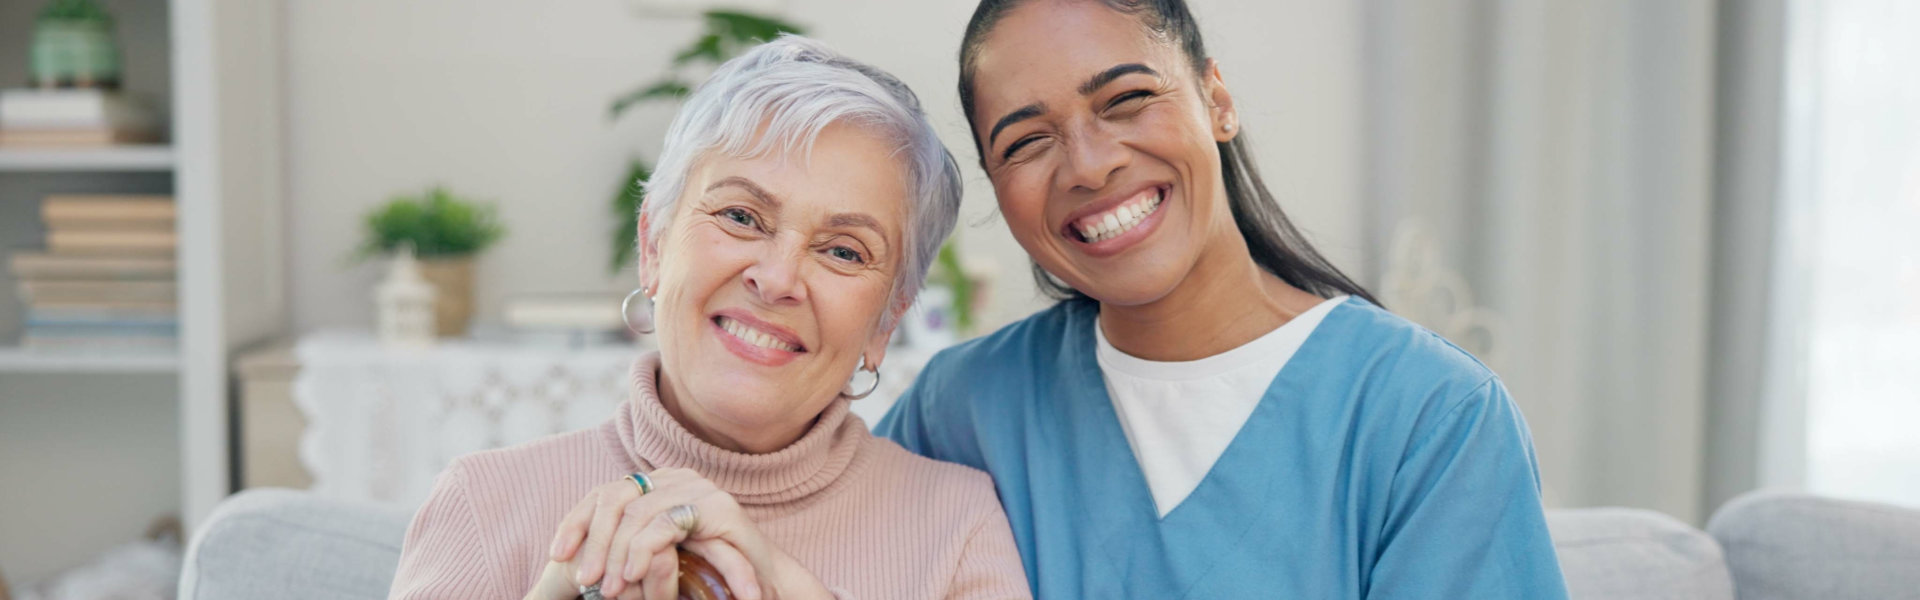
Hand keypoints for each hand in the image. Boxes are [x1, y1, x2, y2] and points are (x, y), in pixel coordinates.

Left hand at [548, 469, 831, 599]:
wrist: (759, 585)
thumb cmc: (704, 575)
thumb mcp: (652, 558)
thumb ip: (623, 545)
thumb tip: (572, 552)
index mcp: (656, 484)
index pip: (604, 494)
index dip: (576, 522)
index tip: (557, 554)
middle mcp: (675, 478)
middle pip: (615, 498)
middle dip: (592, 540)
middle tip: (581, 578)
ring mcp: (697, 488)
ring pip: (636, 512)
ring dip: (617, 554)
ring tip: (608, 588)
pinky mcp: (716, 507)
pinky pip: (665, 523)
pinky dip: (644, 549)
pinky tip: (633, 573)